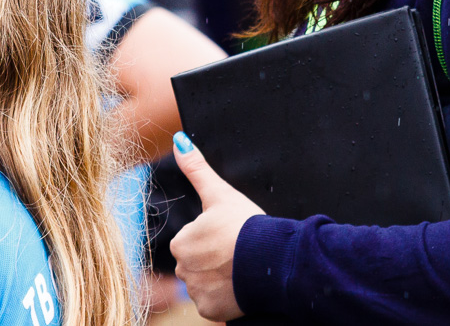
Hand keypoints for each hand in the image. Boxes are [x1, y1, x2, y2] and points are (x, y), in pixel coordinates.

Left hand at [169, 133, 263, 321]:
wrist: (271, 260)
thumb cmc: (246, 225)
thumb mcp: (220, 193)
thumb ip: (196, 168)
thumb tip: (178, 140)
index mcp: (181, 242)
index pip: (193, 240)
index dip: (213, 237)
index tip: (229, 235)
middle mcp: (183, 270)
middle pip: (198, 263)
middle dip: (215, 259)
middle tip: (236, 251)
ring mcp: (197, 292)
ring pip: (207, 283)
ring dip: (221, 277)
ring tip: (240, 268)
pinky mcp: (211, 310)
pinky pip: (215, 303)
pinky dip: (226, 297)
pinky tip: (239, 285)